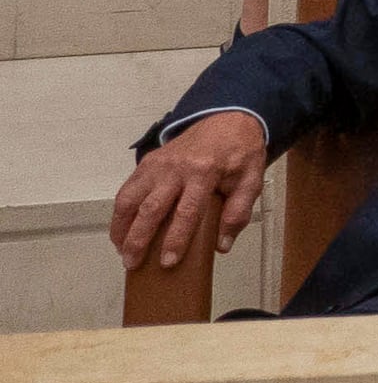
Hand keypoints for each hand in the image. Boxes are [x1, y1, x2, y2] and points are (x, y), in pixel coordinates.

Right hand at [109, 110, 267, 271]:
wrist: (227, 119)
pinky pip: (127, 189)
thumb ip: (238, 211)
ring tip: (121, 251)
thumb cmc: (240, 154)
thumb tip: (222, 246)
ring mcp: (157, 164)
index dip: (175, 239)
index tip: (168, 262)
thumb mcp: (251, 179)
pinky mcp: (147, 162)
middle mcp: (176, 168)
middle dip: (138, 240)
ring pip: (129, 199)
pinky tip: (122, 230)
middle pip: (151, 208)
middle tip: (132, 264)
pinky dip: (120, 212)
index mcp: (205, 172)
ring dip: (121, 227)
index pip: (187, 212)